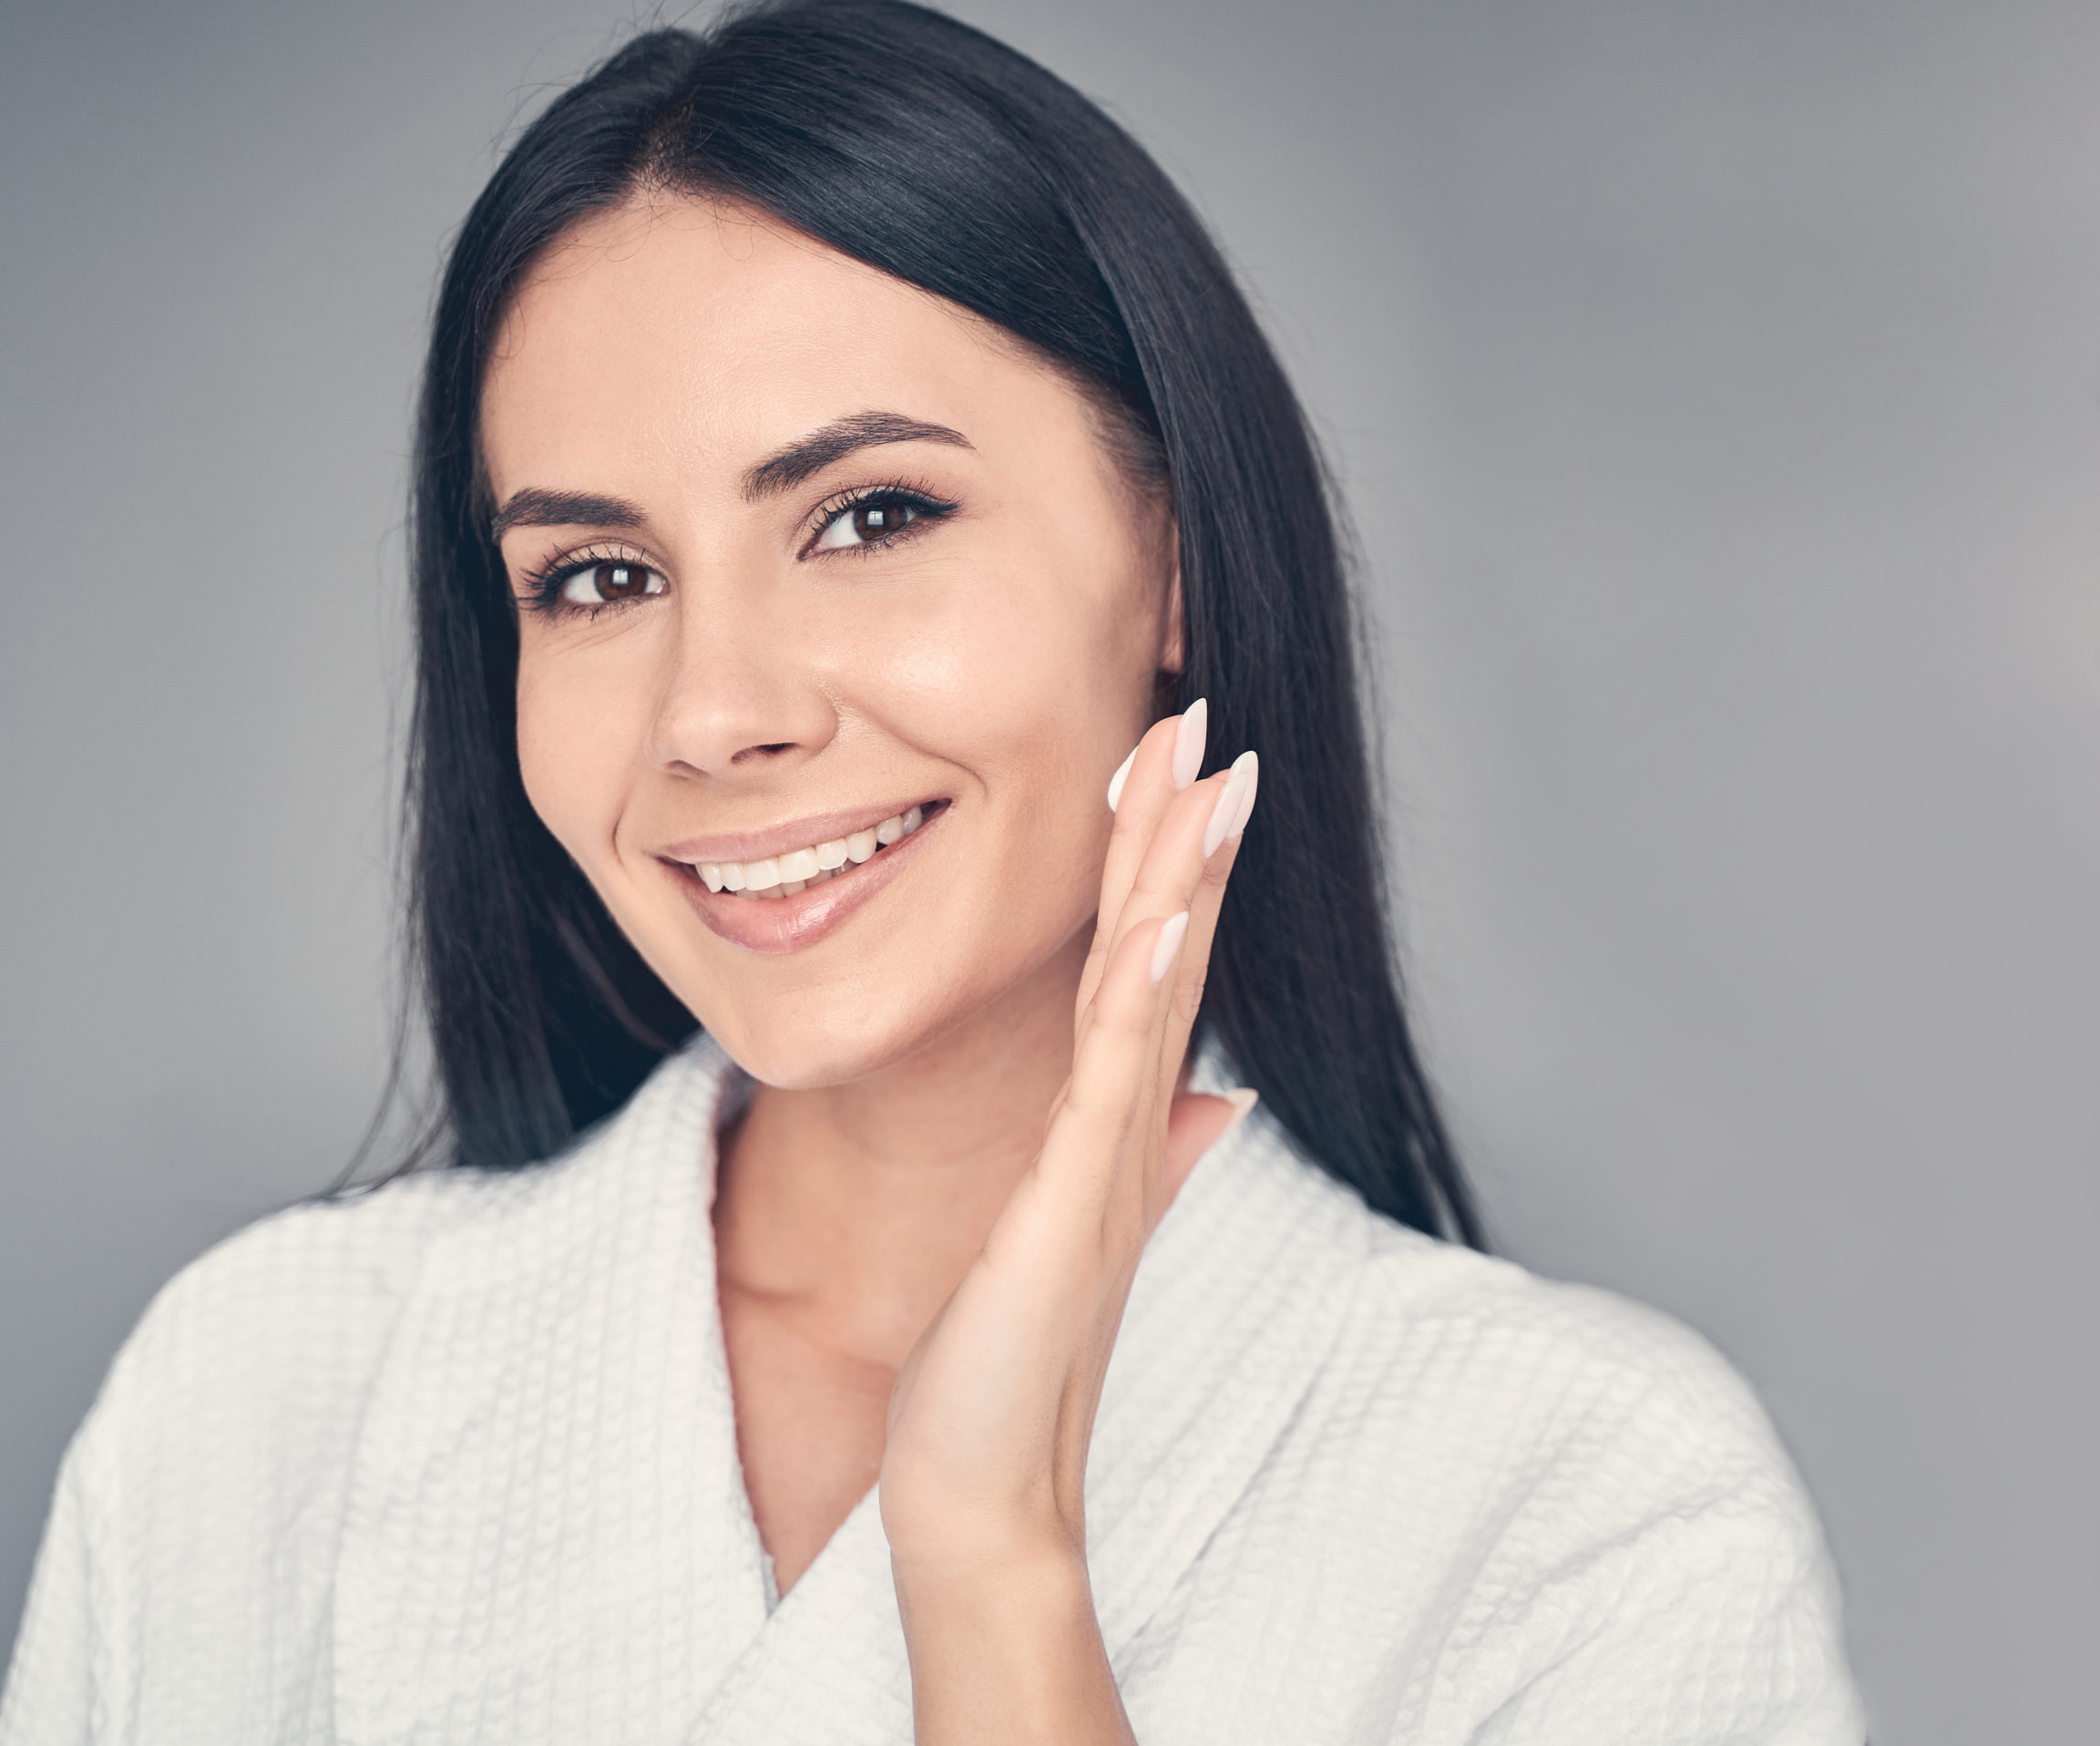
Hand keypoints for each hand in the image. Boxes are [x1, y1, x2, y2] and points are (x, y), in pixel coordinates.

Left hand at [879, 701, 1258, 1739]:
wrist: (985, 1485)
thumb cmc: (1010, 1362)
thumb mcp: (1079, 1234)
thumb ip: (1152, 1156)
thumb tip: (1218, 1098)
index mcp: (1122, 1126)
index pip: (1155, 965)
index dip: (1171, 862)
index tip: (1179, 765)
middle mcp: (1131, 1130)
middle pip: (1168, 951)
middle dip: (1183, 833)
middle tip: (1202, 719)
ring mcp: (1109, 1163)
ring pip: (1152, 992)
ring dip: (1178, 881)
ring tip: (1203, 776)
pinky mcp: (1075, 1204)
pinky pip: (1110, 1080)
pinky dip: (1137, 996)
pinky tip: (1155, 921)